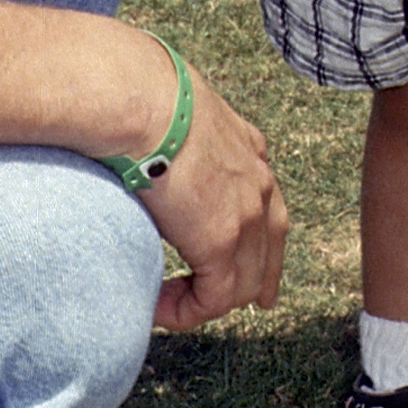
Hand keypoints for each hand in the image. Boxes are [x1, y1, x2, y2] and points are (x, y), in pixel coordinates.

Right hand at [141, 68, 288, 329]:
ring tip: (164, 304)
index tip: (251, 276)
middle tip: (209, 305)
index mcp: (249, 151)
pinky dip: (186, 312)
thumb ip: (175, 136)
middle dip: (248, 287)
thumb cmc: (139, 95)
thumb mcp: (175, 114)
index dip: (261, 250)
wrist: (140, 98)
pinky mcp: (221, 241)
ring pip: (243, 284)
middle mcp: (258, 183)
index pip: (269, 212)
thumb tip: (145, 141)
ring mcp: (246, 215)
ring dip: (203, 301)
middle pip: (267, 253)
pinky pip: (214, 299)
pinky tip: (158, 307)